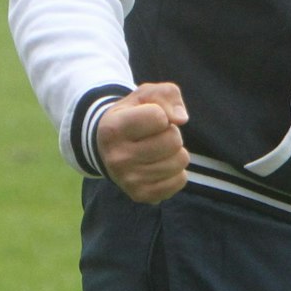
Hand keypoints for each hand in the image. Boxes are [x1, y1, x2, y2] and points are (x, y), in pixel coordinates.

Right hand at [96, 82, 188, 204]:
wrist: (110, 147)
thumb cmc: (133, 115)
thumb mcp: (145, 95)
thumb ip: (167, 94)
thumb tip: (181, 119)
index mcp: (112, 129)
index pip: (159, 117)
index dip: (161, 113)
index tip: (148, 117)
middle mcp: (116, 158)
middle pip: (173, 140)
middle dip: (171, 133)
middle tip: (155, 135)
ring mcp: (128, 180)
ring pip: (180, 160)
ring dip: (175, 151)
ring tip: (157, 149)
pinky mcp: (141, 195)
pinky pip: (180, 180)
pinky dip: (176, 170)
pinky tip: (159, 165)